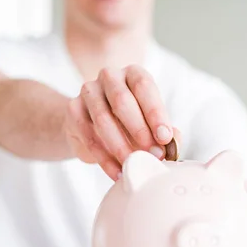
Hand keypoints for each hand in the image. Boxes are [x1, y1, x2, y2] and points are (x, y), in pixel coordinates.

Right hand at [64, 65, 175, 179]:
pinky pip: (89, 137)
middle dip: (140, 131)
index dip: (155, 113)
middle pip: (122, 101)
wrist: (91, 125)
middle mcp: (109, 76)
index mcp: (133, 74)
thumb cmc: (129, 123)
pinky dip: (105, 159)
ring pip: (103, 120)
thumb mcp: (150, 123)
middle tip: (153, 155)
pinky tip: (118, 173)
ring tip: (134, 165)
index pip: (144, 86)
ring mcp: (88, 91)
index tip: (165, 137)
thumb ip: (164, 131)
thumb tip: (173, 142)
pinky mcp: (73, 110)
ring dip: (121, 147)